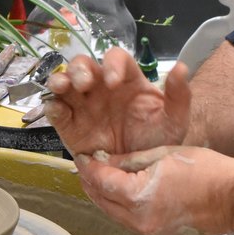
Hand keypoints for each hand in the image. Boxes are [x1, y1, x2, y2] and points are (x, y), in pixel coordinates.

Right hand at [45, 47, 191, 156]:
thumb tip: (181, 67)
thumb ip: (179, 96)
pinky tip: (56, 109)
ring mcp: (82, 105)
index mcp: (126, 80)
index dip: (112, 64)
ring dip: (59, 80)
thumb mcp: (174, 121)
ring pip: (65, 82)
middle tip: (84, 83)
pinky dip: (52, 106)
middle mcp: (100, 87)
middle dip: (80, 69)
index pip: (116, 59)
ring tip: (61, 87)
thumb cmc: (157, 142)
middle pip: (84, 65)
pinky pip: (56, 111)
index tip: (114, 82)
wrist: (140, 175)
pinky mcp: (69, 125)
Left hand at [74, 145, 233, 234]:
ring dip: (103, 197)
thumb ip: (130, 160)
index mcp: (138, 197)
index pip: (102, 181)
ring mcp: (150, 232)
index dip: (89, 168)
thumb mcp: (163, 155)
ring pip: (114, 214)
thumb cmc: (205, 170)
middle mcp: (139, 220)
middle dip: (91, 183)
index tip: (82, 156)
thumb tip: (106, 160)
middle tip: (86, 167)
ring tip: (99, 179)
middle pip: (103, 201)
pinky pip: (130, 221)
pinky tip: (120, 194)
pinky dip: (120, 207)